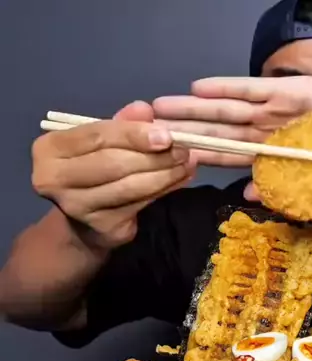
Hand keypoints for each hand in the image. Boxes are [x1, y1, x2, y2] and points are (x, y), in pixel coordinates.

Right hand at [31, 101, 195, 250]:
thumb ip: (122, 125)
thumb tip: (145, 109)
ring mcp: (77, 206)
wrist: (83, 223)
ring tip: (187, 163)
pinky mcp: (102, 226)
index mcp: (50, 149)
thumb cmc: (93, 170)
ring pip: (129, 186)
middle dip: (154, 156)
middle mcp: (54, 179)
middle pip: (113, 163)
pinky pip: (140, 203)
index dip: (134, 134)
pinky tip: (181, 179)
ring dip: (165, 174)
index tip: (166, 135)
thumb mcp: (102, 142)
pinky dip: (164, 189)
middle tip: (184, 150)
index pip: (97, 136)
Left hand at [153, 76, 311, 198]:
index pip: (226, 154)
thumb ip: (279, 187)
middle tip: (149, 128)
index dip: (197, 153)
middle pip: (217, 129)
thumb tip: (248, 194)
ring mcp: (274, 109)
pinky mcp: (287, 91)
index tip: (169, 157)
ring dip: (195, 108)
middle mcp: (266, 129)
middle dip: (184, 129)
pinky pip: (250, 89)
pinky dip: (226, 88)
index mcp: (270, 152)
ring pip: (226, 108)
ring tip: (161, 106)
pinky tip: (198, 87)